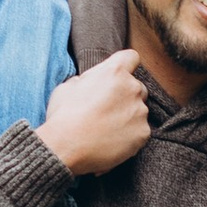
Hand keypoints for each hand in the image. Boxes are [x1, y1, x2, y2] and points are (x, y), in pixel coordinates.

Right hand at [41, 48, 152, 177]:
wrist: (65, 148)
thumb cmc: (63, 117)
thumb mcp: (67, 87)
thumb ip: (86, 80)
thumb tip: (89, 82)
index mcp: (114, 72)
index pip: (131, 57)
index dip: (125, 65)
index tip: (118, 76)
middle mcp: (132, 88)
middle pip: (137, 86)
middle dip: (125, 95)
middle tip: (107, 109)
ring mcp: (140, 111)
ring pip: (139, 110)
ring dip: (128, 116)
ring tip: (105, 129)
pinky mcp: (143, 133)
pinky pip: (140, 130)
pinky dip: (129, 135)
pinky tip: (111, 141)